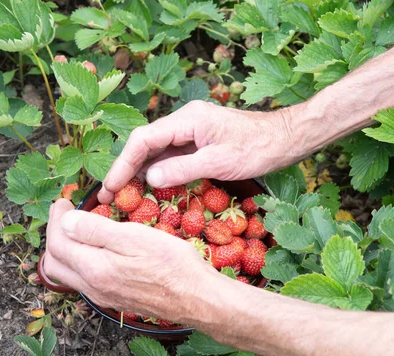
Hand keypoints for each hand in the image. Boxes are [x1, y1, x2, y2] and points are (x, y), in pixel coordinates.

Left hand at [43, 199, 224, 322]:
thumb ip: (96, 231)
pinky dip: (82, 262)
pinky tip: (101, 250)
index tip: (64, 201)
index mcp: (94, 269)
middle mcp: (94, 288)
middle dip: (55, 235)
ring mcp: (105, 297)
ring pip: (69, 275)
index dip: (56, 219)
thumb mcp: (135, 237)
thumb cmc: (173, 265)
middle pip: (55, 263)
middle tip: (67, 215)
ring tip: (81, 229)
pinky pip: (86, 281)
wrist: (198, 298)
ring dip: (67, 250)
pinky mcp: (117, 300)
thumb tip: (66, 221)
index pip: (57, 243)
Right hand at [98, 100, 299, 203]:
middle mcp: (185, 123)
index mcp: (187, 120)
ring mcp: (192, 133)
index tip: (111, 187)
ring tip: (123, 199)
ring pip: (157, 153)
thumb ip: (182, 169)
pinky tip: (150, 191)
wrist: (284, 139)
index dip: (123, 163)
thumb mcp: (219, 162)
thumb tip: (149, 178)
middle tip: (109, 198)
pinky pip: (172, 158)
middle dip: (126, 170)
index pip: (144, 139)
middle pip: (145, 145)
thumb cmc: (257, 148)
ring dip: (139, 174)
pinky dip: (159, 174)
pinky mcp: (199, 144)